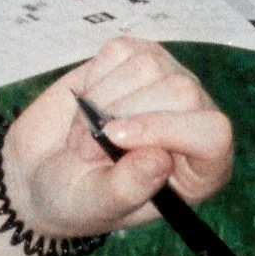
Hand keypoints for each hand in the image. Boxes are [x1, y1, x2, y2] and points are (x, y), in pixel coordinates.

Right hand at [0, 37, 234, 239]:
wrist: (42, 172)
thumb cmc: (77, 198)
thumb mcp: (97, 204)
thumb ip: (129, 188)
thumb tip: (160, 158)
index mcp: (201, 167)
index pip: (212, 132)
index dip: (168, 129)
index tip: (116, 139)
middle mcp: (194, 119)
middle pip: (180, 91)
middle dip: (122, 116)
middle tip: (86, 151)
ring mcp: (168, 83)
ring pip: (147, 66)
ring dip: (101, 103)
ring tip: (84, 137)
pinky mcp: (138, 58)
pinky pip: (120, 51)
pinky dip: (93, 81)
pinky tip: (86, 110)